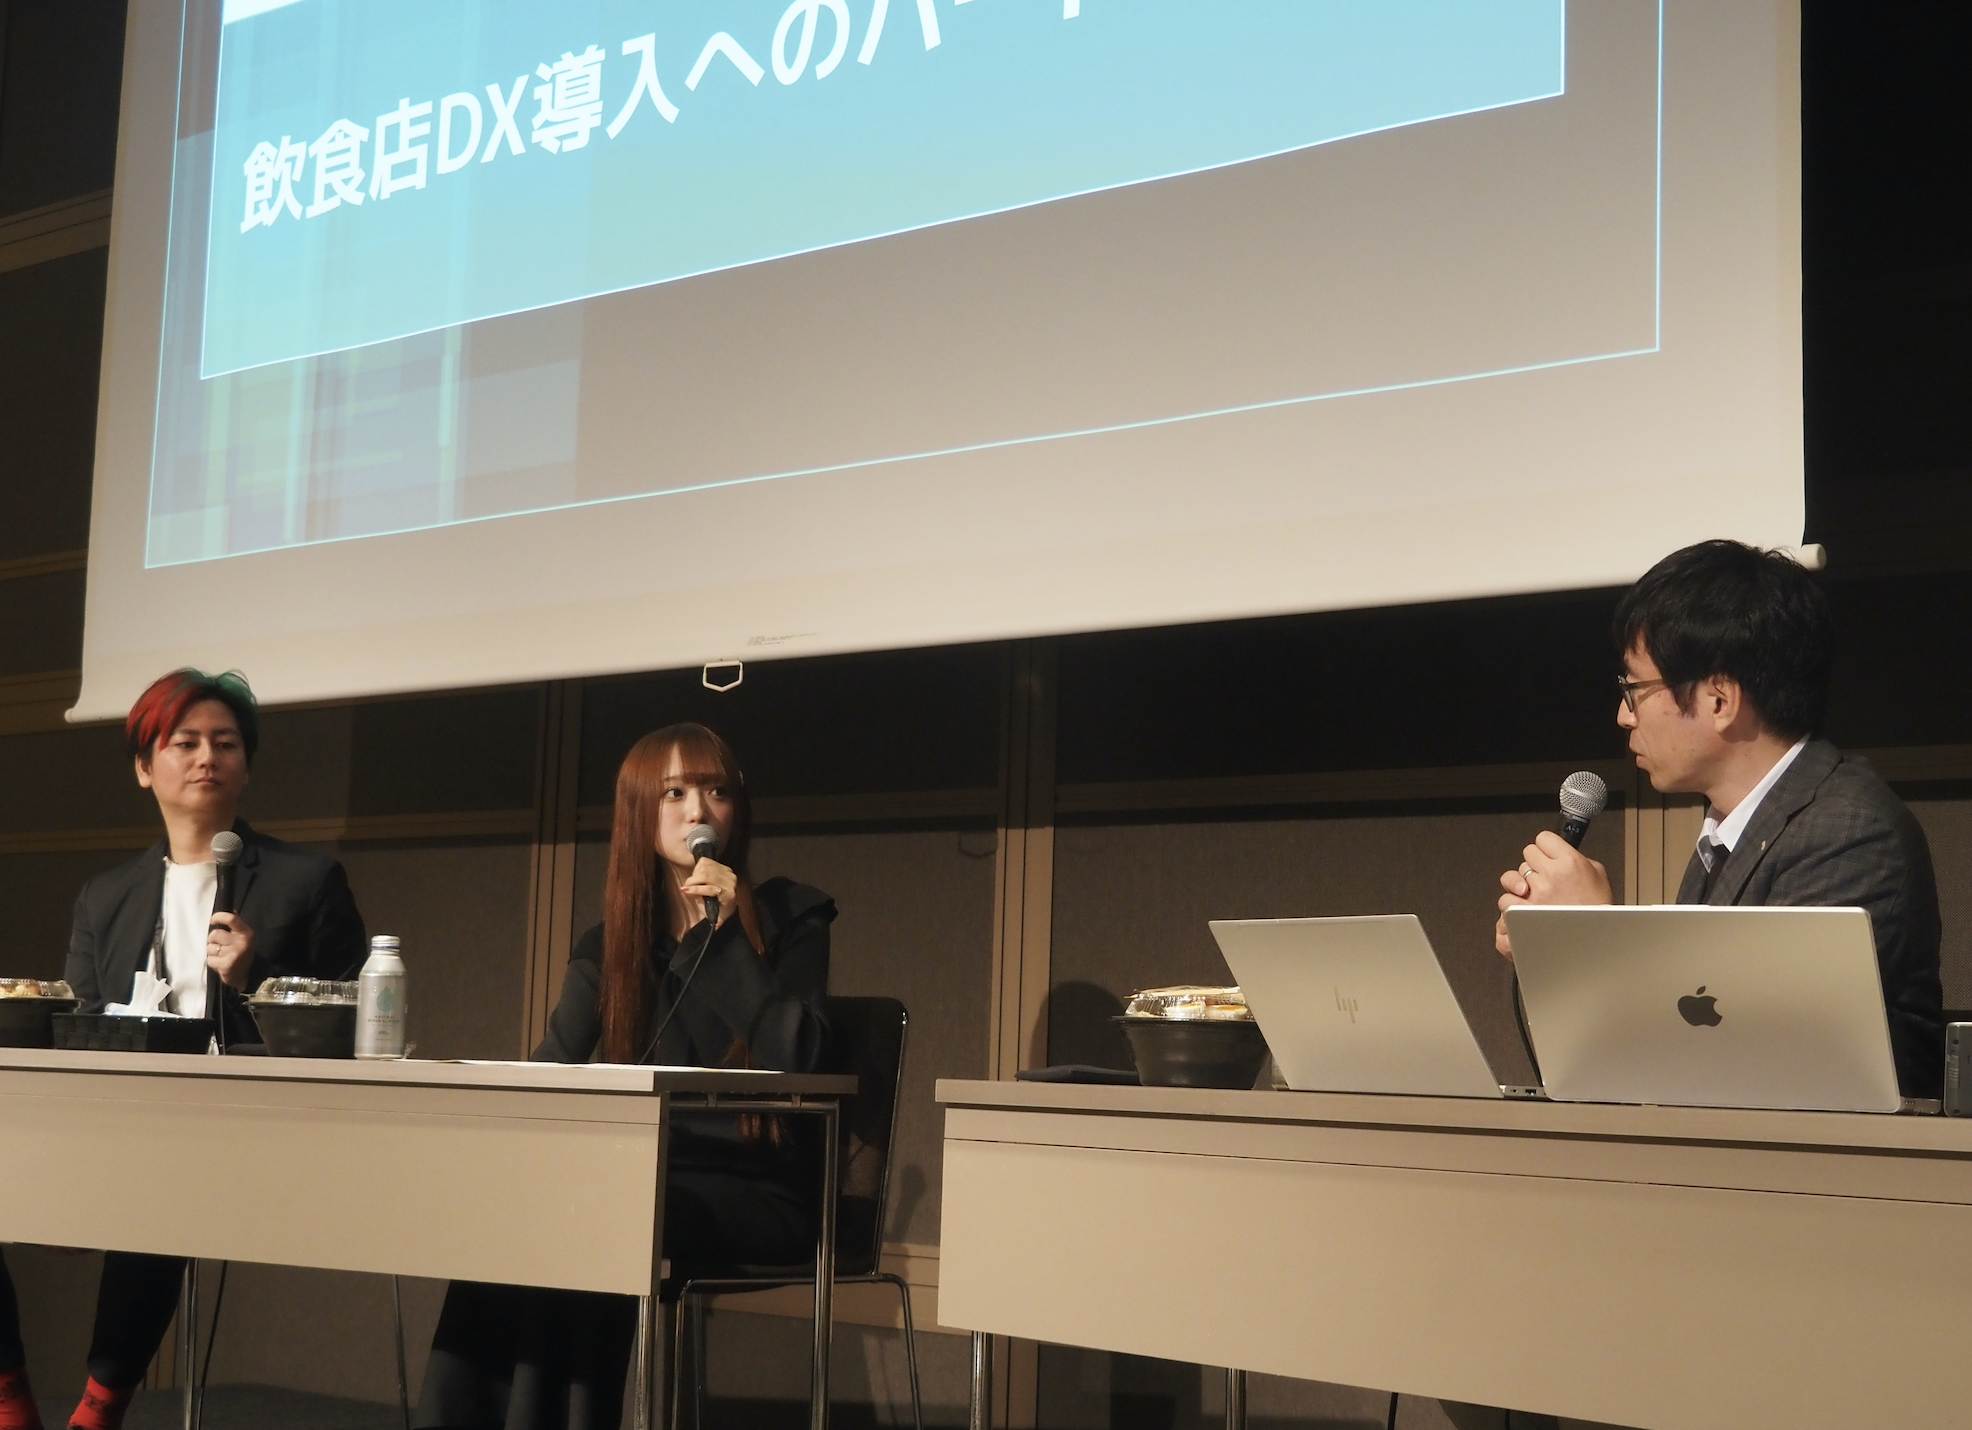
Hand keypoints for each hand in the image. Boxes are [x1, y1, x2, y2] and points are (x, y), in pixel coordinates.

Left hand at [206, 911, 256, 989]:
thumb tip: (230, 910)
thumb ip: (236, 925)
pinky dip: (213, 962)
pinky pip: (210, 960)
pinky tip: (221, 964)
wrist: (248, 976)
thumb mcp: (243, 937)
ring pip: (210, 947)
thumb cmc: (242, 953)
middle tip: (220, 946)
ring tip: (222, 956)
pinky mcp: (226, 965)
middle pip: (214, 934)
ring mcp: (234, 954)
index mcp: (246, 933)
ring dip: (212, 953)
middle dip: (213, 940)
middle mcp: (241, 942)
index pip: (231, 919)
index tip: (212, 920)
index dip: (219, 917)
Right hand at [679, 858, 738, 926]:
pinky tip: (697, 875)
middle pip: (707, 875)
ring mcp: (728, 872)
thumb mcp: (707, 910)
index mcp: (728, 895)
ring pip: (706, 867)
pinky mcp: (724, 866)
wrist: (730, 903)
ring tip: (692, 882)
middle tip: (685, 886)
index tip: (683, 890)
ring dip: (695, 874)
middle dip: (692, 881)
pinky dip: (698, 868)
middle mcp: (730, 881)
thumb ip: (698, 900)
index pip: (710, 889)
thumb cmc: (718, 910)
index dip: (696, 889)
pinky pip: (706, 862)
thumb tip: (686, 890)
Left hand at [1494, 831, 1613, 960]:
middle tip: (1545, 877)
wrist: (1596, 940)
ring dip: (1521, 884)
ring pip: (1512, 876)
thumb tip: (1562, 853)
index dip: (1546, 847)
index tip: (1549, 855)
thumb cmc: (1598, 910)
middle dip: (1535, 865)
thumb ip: (1578, 858)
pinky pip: (1506, 899)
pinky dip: (1511, 904)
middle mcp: (1550, 874)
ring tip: (1534, 894)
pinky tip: (1524, 907)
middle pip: (1527, 854)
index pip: (1543, 838)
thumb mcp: (1598, 874)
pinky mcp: (1524, 912)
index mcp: (1569, 861)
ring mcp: (1536, 893)